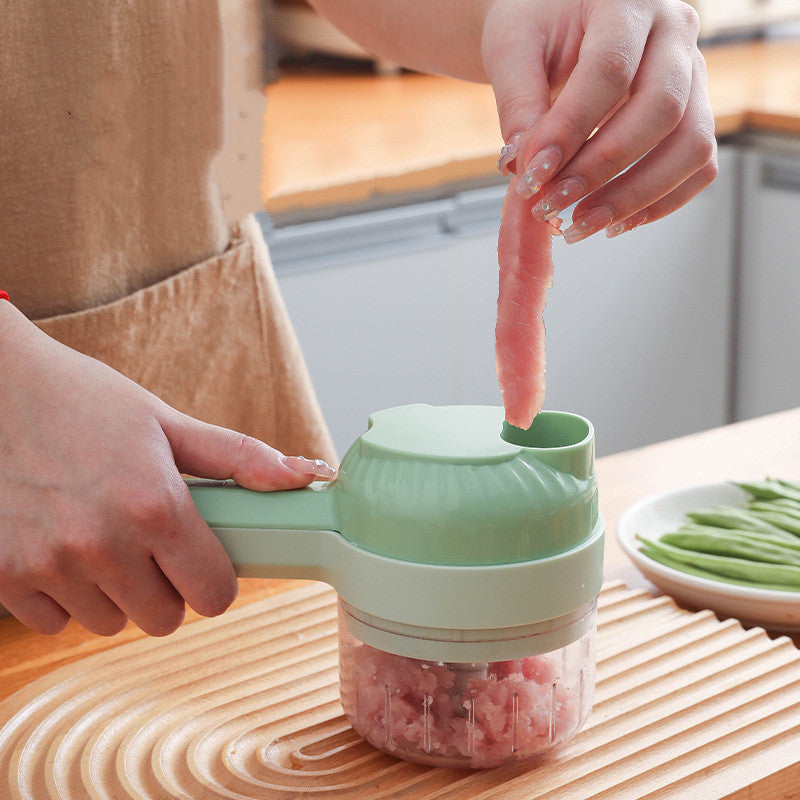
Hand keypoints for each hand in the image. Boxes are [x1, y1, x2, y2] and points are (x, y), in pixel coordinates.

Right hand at [0, 303, 334, 636]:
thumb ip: (239, 457)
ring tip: (102, 540)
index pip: (214, 595)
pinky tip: (60, 548)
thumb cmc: (83, 400)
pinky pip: (54, 623)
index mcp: (155, 506)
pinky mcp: (2, 577)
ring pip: (109, 624)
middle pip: (164, 618)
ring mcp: (48, 566)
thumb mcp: (166, 422)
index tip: (204, 563)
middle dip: (167, 588)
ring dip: (115, 594)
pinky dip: (63, 597)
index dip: (215, 580)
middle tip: (151, 547)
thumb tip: (306, 475)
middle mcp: (102, 544)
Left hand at [484, 0, 716, 241]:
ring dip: (634, 197)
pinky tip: (613, 223)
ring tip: (579, 225)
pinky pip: (699, 166)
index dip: (570, 130)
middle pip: (662, 109)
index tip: (533, 175)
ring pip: (691, 144)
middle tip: (553, 206)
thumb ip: (517, 104)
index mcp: (627, 0)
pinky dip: (660, 203)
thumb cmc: (538, 26)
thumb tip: (522, 168)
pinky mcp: (696, 112)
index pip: (610, 70)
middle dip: (602, 169)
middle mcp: (675, 32)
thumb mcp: (512, 49)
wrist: (563, 17)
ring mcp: (694, 73)